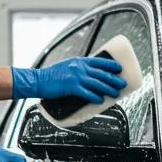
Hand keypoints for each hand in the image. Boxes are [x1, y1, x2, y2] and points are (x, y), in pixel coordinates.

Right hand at [11, 57, 125, 102]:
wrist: (38, 80)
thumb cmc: (52, 76)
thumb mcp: (67, 67)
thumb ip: (79, 69)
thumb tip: (90, 76)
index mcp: (79, 61)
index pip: (99, 61)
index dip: (111, 65)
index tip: (119, 68)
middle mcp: (79, 67)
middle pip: (101, 73)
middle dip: (114, 79)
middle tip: (123, 84)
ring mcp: (76, 77)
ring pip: (97, 83)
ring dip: (108, 89)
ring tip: (116, 93)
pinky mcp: (71, 87)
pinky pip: (87, 93)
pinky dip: (95, 97)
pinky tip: (101, 100)